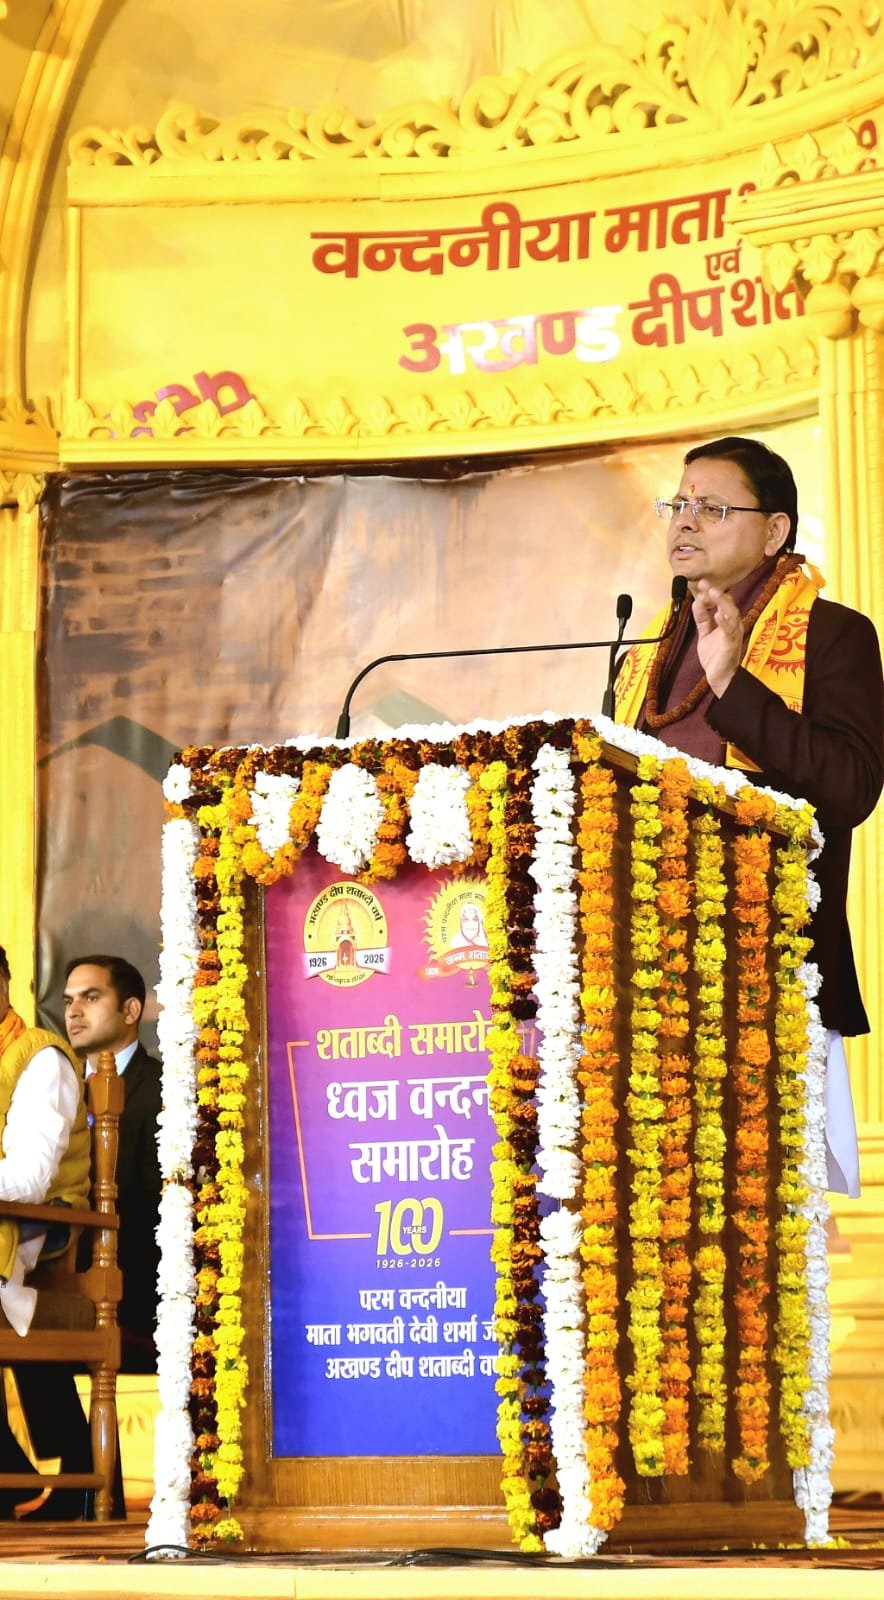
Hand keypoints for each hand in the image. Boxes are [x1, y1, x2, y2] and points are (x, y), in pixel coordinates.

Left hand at [692, 580, 742, 696]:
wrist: (720, 678)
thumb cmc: (716, 657)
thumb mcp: (705, 633)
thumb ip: (702, 618)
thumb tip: (697, 602)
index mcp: (727, 621)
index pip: (721, 602)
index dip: (711, 592)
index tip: (701, 583)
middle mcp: (733, 625)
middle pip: (728, 604)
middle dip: (716, 593)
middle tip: (705, 584)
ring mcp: (733, 634)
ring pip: (731, 614)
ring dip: (722, 602)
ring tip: (713, 593)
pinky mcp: (731, 645)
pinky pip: (729, 631)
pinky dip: (724, 622)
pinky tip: (718, 614)